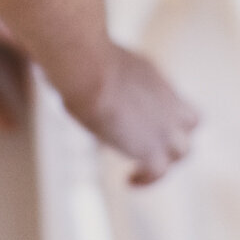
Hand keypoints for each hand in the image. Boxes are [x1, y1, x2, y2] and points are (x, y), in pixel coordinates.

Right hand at [64, 44, 199, 185]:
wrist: (90, 69)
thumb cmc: (78, 57)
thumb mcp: (88, 57)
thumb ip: (82, 64)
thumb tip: (47, 59)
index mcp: (152, 73)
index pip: (169, 95)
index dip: (159, 110)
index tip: (136, 118)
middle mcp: (167, 99)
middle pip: (192, 122)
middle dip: (173, 134)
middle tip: (147, 145)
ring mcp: (165, 127)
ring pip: (183, 151)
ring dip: (164, 161)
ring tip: (139, 172)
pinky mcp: (152, 150)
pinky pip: (159, 172)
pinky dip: (146, 180)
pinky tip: (128, 182)